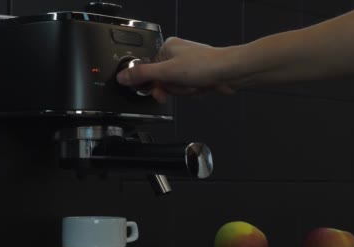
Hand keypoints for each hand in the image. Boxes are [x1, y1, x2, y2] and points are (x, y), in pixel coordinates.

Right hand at [116, 37, 235, 102]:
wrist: (230, 73)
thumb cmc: (205, 65)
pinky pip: (187, 89)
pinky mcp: (198, 76)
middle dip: (173, 88)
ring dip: (184, 91)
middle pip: (162, 81)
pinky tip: (201, 87)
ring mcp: (188, 66)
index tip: (158, 91)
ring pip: (175, 87)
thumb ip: (143, 74)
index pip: (149, 69)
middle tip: (182, 86)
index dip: (154, 84)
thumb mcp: (167, 71)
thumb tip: (123, 76)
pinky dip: (193, 91)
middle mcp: (177, 54)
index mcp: (167, 47)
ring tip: (195, 84)